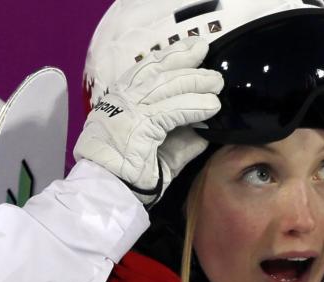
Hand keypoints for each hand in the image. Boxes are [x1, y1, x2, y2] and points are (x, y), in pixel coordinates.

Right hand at [74, 37, 223, 205]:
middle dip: (186, 61)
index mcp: (121, 100)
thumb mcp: (160, 152)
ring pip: (168, 86)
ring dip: (196, 82)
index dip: (170, 56)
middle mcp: (123, 99)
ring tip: (217, 83)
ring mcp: (129, 110)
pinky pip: (173, 110)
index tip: (191, 49)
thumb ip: (180, 139)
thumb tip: (203, 130)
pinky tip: (212, 106)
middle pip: (158, 70)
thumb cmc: (129, 174)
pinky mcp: (139, 124)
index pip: (147, 69)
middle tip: (208, 57)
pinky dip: (195, 107)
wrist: (107, 189)